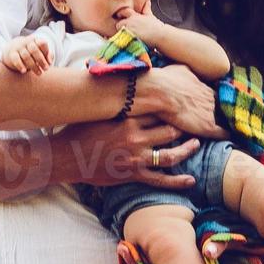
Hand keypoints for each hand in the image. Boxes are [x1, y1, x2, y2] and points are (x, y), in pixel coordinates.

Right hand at [1, 34, 52, 73]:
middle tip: (46, 69)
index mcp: (35, 40)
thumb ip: (48, 55)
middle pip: (34, 49)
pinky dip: (20, 65)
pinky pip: (16, 59)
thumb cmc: (31, 53)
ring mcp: (18, 47)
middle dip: (41, 60)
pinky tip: (24, 71)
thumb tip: (50, 62)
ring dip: (33, 66)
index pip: (41, 43)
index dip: (46, 52)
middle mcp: (26, 42)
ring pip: (26, 56)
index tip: (49, 63)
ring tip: (39, 73)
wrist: (12, 50)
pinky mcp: (11, 54)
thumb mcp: (40, 52)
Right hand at [54, 115, 200, 189]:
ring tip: (196, 145)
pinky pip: (160, 179)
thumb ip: (116, 101)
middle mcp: (136, 138)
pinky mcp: (133, 175)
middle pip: (170, 131)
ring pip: (171, 154)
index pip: (159, 111)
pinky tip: (191, 180)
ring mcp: (136, 158)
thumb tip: (124, 82)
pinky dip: (177, 181)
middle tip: (194, 125)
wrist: (67, 157)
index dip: (172, 109)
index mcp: (129, 119)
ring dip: (187, 150)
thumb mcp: (99, 111)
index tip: (182, 106)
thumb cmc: (80, 131)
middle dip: (183, 128)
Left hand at [116, 1, 167, 42]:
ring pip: (119, 32)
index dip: (121, 15)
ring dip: (121, 34)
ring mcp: (129, 30)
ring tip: (127, 38)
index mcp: (135, 16)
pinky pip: (121, 40)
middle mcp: (131, 22)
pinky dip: (123, 41)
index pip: (123, 12)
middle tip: (124, 31)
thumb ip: (147, 9)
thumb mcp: (151, 16)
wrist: (160, 35)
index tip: (122, 19)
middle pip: (119, 24)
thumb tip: (147, 2)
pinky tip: (128, 43)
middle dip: (121, 27)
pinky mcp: (129, 38)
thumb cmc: (157, 27)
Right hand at [136, 65, 227, 139]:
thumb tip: (189, 73)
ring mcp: (210, 113)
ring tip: (223, 128)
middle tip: (216, 118)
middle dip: (218, 112)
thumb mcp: (180, 69)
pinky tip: (227, 137)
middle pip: (219, 107)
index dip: (210, 102)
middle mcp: (211, 99)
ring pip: (221, 119)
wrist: (162, 93)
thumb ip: (188, 73)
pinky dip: (225, 134)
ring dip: (221, 123)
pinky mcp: (207, 126)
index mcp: (204, 88)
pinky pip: (221, 132)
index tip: (207, 106)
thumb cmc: (167, 80)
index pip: (213, 96)